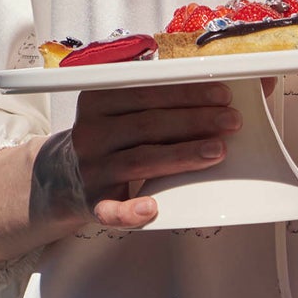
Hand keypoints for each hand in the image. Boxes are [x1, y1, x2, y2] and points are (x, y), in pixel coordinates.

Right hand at [30, 82, 241, 231]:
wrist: (66, 176)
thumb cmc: (111, 136)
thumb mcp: (119, 106)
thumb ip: (156, 92)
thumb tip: (213, 85)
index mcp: (98, 100)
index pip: (147, 91)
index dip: (187, 92)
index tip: (222, 94)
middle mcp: (91, 133)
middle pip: (148, 124)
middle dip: (195, 120)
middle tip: (231, 121)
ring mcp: (91, 169)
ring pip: (140, 160)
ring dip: (182, 155)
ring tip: (218, 151)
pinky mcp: (94, 203)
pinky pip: (111, 210)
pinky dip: (130, 212)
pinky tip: (152, 208)